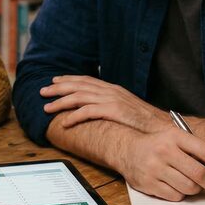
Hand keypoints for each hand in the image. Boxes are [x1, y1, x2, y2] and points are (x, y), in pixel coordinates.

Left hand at [41, 75, 172, 132]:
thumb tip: (99, 108)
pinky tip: (65, 122)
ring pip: (79, 97)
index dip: (69, 79)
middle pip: (79, 86)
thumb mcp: (126, 108)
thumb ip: (112, 104)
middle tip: (43, 92)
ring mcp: (112, 99)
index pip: (86, 80)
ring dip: (61, 102)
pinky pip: (88, 112)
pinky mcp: (113, 111)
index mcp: (112, 88)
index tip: (54, 81)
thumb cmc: (144, 120)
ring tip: (47, 108)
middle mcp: (110, 90)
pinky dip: (74, 116)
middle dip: (58, 88)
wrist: (162, 125)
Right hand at [118, 128, 204, 200]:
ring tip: (193, 184)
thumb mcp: (174, 137)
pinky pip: (175, 196)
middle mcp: (164, 151)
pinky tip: (176, 186)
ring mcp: (155, 169)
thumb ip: (195, 149)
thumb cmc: (156, 144)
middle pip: (200, 173)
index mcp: (174, 136)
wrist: (125, 149)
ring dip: (196, 189)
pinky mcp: (149, 184)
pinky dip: (180, 194)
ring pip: (189, 187)